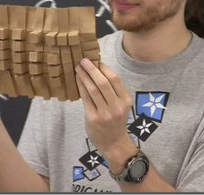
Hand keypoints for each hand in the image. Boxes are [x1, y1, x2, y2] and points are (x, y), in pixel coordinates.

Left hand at [75, 58, 136, 172]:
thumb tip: (98, 69)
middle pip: (103, 83)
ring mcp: (105, 113)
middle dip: (92, 69)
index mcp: (126, 100)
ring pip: (93, 90)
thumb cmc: (116, 121)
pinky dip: (81, 87)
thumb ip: (113, 91)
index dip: (104, 68)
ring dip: (84, 76)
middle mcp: (117, 106)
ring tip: (77, 67)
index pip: (115, 79)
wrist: (114, 143)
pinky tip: (77, 80)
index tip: (95, 60)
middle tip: (83, 60)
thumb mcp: (121, 105)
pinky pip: (86, 99)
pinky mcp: (93, 118)